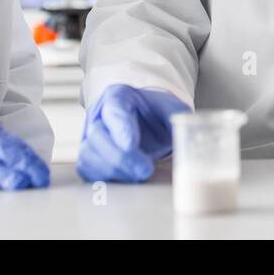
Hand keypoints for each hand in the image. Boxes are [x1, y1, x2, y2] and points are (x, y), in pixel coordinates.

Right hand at [76, 84, 190, 182]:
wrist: (145, 120)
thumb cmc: (156, 112)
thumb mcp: (171, 108)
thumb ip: (177, 118)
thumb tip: (185, 136)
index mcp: (118, 96)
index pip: (114, 109)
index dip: (121, 128)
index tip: (130, 145)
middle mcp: (99, 115)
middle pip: (98, 135)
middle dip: (121, 157)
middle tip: (146, 169)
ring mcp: (90, 136)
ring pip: (89, 155)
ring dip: (115, 170)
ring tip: (139, 175)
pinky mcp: (89, 156)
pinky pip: (88, 170)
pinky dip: (106, 178)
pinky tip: (126, 179)